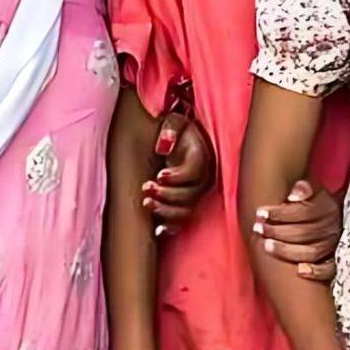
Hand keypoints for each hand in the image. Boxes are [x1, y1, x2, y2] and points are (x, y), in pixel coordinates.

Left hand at [143, 111, 213, 235]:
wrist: (180, 140)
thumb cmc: (175, 131)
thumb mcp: (174, 121)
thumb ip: (170, 127)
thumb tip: (164, 145)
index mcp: (202, 157)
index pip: (195, 172)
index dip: (178, 177)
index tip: (159, 175)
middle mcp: (203, 178)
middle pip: (191, 195)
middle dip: (167, 195)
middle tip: (147, 188)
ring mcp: (196, 193)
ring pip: (187, 210)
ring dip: (166, 212)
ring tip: (147, 203)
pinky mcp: (187, 203)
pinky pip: (183, 220)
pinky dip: (170, 226)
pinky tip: (156, 228)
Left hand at [252, 180, 341, 279]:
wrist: (327, 217)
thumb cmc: (311, 203)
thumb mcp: (310, 190)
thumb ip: (303, 188)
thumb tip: (293, 195)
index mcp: (329, 207)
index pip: (305, 212)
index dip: (281, 213)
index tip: (260, 213)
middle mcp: (334, 227)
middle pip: (306, 233)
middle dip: (278, 231)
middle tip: (258, 229)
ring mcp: (335, 245)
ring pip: (313, 252)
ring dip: (287, 251)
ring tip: (266, 246)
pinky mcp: (334, 261)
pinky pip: (329, 270)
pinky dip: (316, 272)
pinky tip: (299, 271)